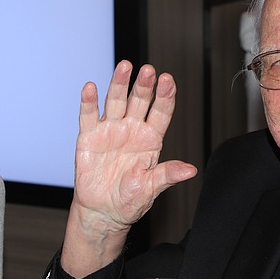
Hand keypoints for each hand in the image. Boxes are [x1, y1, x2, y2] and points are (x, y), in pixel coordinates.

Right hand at [61, 61, 196, 276]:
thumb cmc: (130, 200)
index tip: (168, 81)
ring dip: (119, 84)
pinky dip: (89, 101)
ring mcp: (110, 130)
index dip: (165, 96)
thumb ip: (167, 175)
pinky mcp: (89, 137)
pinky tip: (91, 87)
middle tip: (148, 70)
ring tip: (125, 67)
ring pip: (116, 101)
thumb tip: (190, 170)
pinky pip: (89, 116)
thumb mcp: (151, 188)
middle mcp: (132, 129)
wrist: (103, 211)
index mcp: (150, 139)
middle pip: (139, 101)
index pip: (160, 112)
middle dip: (144, 85)